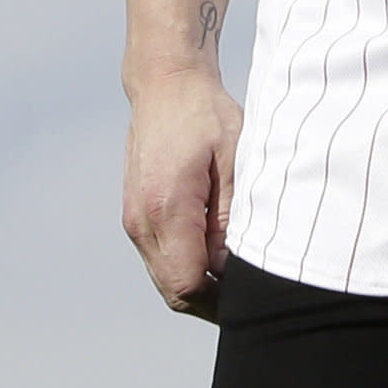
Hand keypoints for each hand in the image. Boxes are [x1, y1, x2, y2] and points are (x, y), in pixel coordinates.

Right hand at [120, 66, 241, 317]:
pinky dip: (188, 267)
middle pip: (175, 292)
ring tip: (240, 274)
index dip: (221, 302)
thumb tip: (233, 269)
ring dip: (201, 285)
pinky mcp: (136, 217)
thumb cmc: (206, 116)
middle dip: (213, 302)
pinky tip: (218, 253)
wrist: (165, 84)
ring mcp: (134, 220)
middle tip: (253, 295)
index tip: (253, 297)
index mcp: (166, 208)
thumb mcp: (235, 162)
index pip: (189, 285)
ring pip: (167, 279)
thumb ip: (232, 220)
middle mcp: (141, 221)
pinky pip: (162, 260)